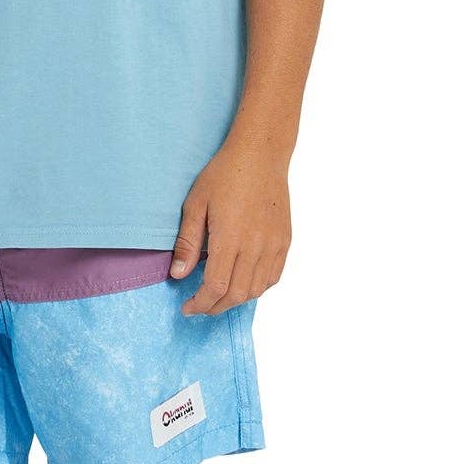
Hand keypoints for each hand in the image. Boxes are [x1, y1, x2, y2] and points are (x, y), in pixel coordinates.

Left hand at [169, 127, 292, 315]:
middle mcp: (256, 246)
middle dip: (215, 307)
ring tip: (218, 297)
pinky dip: (257, 288)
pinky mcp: (285, 241)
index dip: (200, 303)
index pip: (215, 287)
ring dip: (235, 300)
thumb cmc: (224, 175)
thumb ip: (188, 243)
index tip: (187, 308)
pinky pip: (273, 277)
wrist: (260, 156)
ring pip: (256, 290)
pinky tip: (243, 283)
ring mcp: (274, 245)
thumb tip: (178, 275)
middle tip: (199, 306)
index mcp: (230, 238)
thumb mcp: (196, 204)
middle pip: (236, 294)